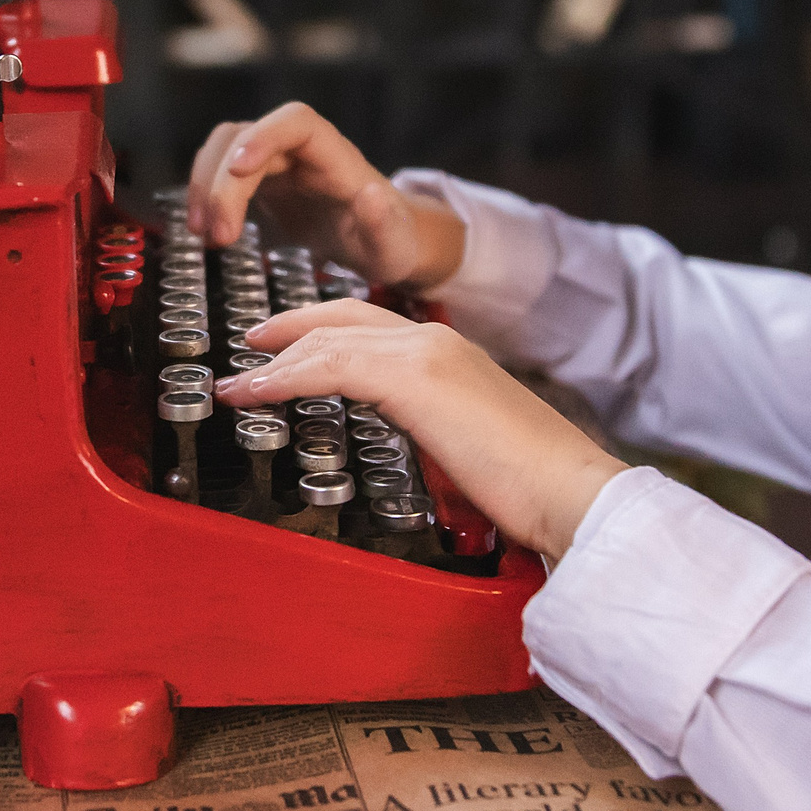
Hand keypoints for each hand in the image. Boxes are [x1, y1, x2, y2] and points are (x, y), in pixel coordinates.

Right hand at [186, 103, 465, 289]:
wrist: (380, 243)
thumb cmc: (391, 243)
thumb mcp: (394, 246)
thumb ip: (384, 224)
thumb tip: (370, 195)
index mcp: (337, 157)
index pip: (296, 122)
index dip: (263, 136)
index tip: (238, 169)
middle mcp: (302, 149)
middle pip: (247, 138)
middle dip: (223, 184)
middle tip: (219, 238)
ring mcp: (278, 160)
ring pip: (225, 148)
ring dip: (204, 185)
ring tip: (203, 234)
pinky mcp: (262, 178)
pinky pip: (221, 171)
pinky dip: (205, 195)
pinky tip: (202, 229)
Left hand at [216, 300, 627, 561]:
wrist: (573, 492)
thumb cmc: (533, 488)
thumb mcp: (469, 452)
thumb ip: (437, 438)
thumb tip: (420, 454)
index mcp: (451, 354)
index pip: (372, 326)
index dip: (322, 330)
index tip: (285, 348)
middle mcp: (436, 341)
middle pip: (344, 318)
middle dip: (290, 327)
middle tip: (250, 347)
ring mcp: (427, 355)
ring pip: (330, 340)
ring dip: (275, 362)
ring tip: (237, 383)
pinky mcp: (417, 380)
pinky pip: (332, 366)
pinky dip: (284, 378)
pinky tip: (255, 393)